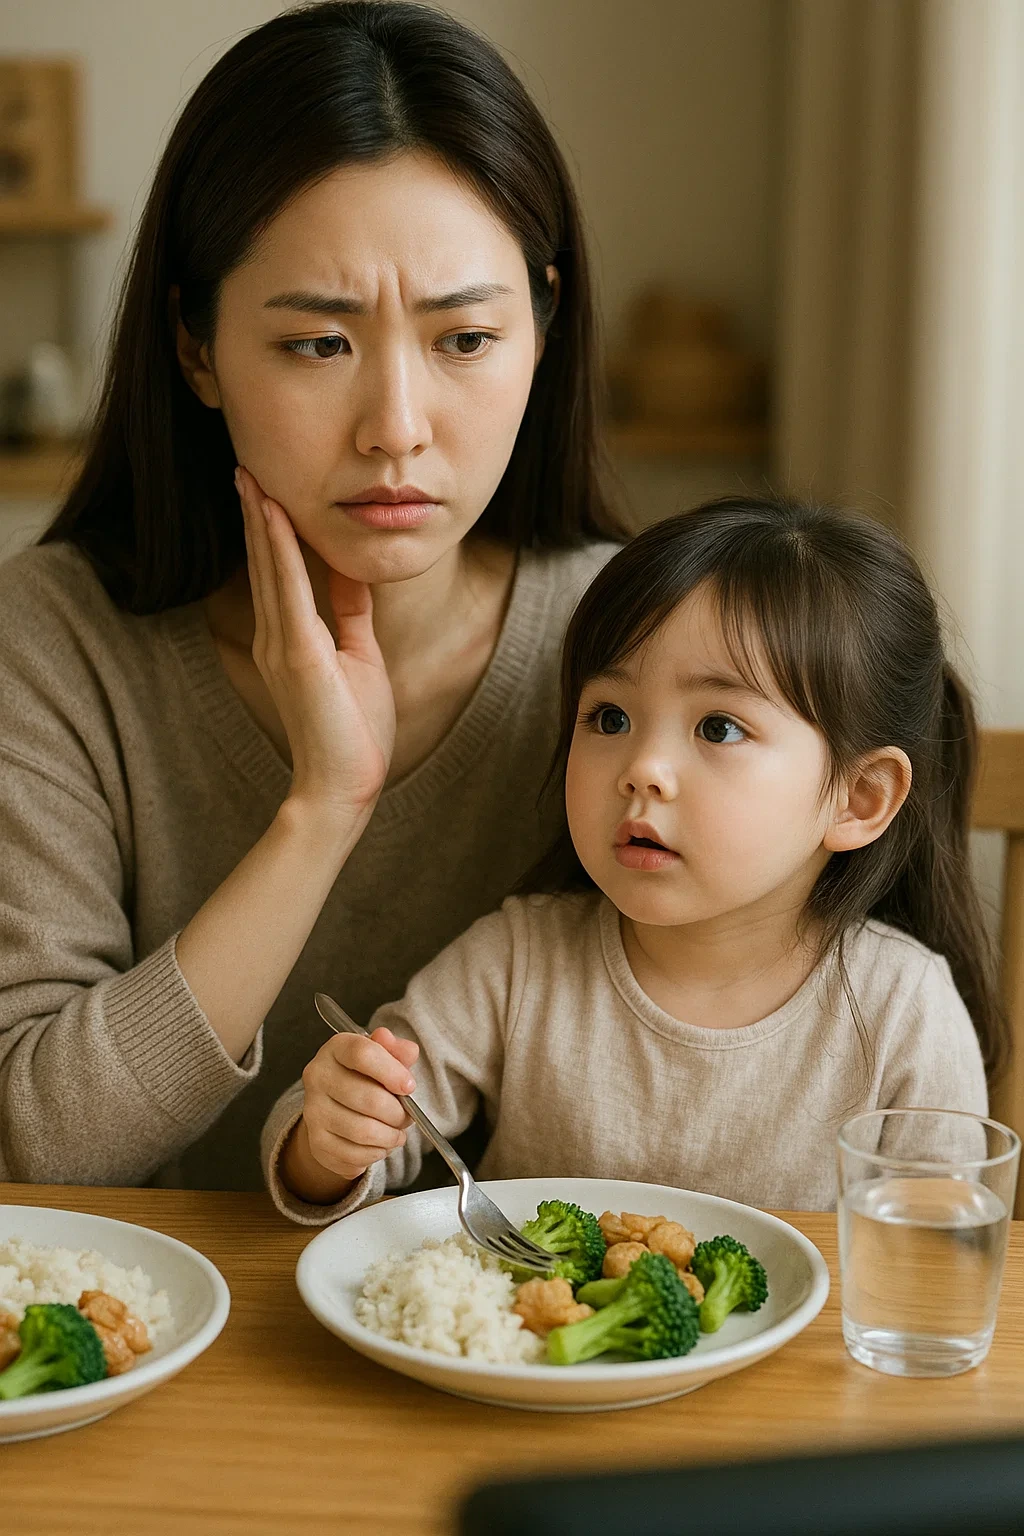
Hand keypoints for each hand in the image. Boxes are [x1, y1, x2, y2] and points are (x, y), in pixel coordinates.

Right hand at [235, 465, 395, 821]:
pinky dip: (281, 551)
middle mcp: (276, 637)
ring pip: (270, 569)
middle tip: (247, 469)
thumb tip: (352, 573)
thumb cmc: (354, 731)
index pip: (279, 574)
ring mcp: (282, 645)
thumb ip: (351, 614)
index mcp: (290, 640)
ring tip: (252, 479)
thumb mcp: (359, 656)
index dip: (273, 532)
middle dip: (258, 515)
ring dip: (262, 521)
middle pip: (266, 563)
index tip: (268, 491)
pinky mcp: (297, 655)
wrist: (344, 785)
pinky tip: (275, 518)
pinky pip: (288, 590)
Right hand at [299, 1027, 420, 1183]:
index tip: (409, 1086)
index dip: (392, 1072)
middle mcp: (318, 1077)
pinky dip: (375, 1154)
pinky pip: (355, 1155)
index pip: (362, 1054)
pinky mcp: (316, 1142)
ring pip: (364, 1131)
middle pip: (369, 1099)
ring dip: (390, 1137)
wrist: (334, 1107)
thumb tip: (409, 1051)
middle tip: (407, 1117)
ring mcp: (314, 1111)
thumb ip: (398, 1051)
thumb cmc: (365, 1078)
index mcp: (336, 1049)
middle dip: (398, 1113)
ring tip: (397, 1133)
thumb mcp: (383, 1057)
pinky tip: (380, 1145)